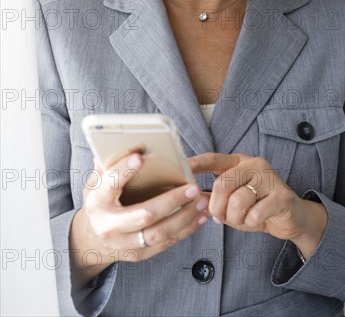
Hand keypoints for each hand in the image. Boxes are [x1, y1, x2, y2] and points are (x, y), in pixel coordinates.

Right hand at [83, 151, 209, 263]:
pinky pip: (166, 242)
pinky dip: (186, 229)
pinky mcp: (139, 253)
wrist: (92, 240)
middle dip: (172, 200)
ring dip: (185, 216)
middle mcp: (109, 226)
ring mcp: (124, 243)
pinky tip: (200, 216)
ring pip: (160, 232)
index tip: (141, 156)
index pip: (110, 184)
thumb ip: (109, 164)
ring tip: (202, 200)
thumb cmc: (100, 202)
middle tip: (192, 187)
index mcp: (97, 202)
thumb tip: (127, 142)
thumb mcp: (96, 182)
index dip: (125, 170)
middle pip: (144, 214)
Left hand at [188, 152, 327, 256]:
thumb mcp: (232, 201)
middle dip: (217, 207)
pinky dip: (250, 223)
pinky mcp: (281, 196)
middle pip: (223, 184)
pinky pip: (254, 214)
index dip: (195, 164)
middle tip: (220, 217)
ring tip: (242, 219)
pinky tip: (257, 220)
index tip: (180, 169)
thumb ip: (213, 197)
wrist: (291, 218)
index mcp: (238, 162)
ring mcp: (269, 178)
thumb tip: (189, 196)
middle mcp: (254, 164)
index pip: (213, 159)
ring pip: (238, 201)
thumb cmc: (257, 207)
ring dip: (235, 218)